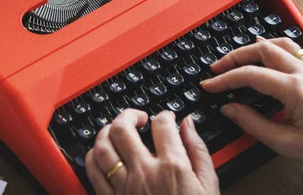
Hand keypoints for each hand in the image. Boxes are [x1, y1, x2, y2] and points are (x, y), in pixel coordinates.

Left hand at [85, 109, 219, 194]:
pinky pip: (93, 171)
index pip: (162, 125)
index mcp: (172, 167)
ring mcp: (124, 187)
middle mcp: (144, 173)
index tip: (166, 118)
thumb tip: (188, 125)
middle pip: (123, 128)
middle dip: (129, 114)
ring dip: (107, 131)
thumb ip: (198, 151)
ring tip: (116, 129)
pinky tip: (102, 152)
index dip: (164, 115)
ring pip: (103, 146)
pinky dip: (94, 155)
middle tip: (138, 117)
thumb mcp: (209, 187)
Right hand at [201, 37, 302, 166]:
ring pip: (276, 43)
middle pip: (261, 49)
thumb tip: (229, 108)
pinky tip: (264, 50)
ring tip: (236, 56)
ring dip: (252, 47)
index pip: (250, 75)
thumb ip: (252, 123)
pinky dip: (272, 45)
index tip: (210, 85)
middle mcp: (302, 72)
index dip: (225, 79)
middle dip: (234, 56)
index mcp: (293, 89)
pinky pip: (292, 47)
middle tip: (217, 68)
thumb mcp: (284, 142)